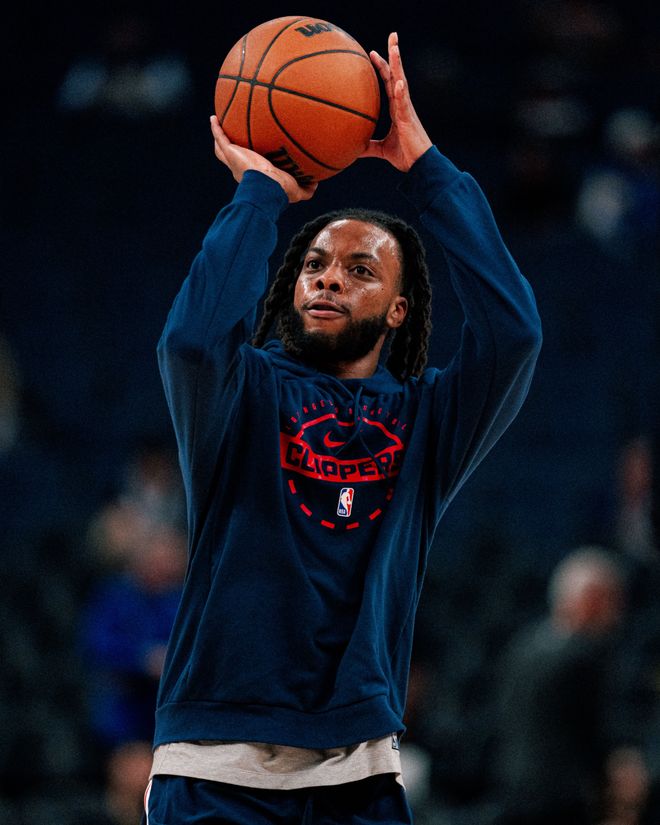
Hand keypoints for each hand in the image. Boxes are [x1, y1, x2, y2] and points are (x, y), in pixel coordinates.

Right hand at [210, 116, 317, 202]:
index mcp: (255, 176)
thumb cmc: (280, 191)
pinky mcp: (230, 153)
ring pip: (222, 148)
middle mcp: (242, 168)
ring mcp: (235, 160)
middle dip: (233, 149)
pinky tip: (213, 117)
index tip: (256, 155)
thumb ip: (306, 189)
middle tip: (235, 138)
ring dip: (220, 137)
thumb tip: (316, 184)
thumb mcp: (296, 190)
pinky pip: (220, 137)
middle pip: (234, 157)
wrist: (267, 187)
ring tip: (218, 125)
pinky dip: (215, 128)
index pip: (252, 168)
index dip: (252, 161)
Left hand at [361, 33, 431, 171]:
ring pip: (402, 82)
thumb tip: (352, 148)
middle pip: (397, 74)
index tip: (372, 54)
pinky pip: (404, 103)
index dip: (383, 67)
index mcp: (397, 109)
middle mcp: (403, 104)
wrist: (419, 166)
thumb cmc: (405, 156)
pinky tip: (397, 81)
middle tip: (392, 36)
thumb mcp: (381, 150)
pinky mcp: (409, 119)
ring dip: (398, 65)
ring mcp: (407, 110)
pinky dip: (401, 92)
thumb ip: (368, 146)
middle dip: (394, 55)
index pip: (388, 82)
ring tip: (395, 48)